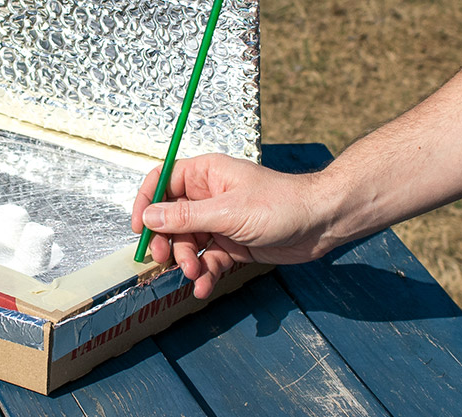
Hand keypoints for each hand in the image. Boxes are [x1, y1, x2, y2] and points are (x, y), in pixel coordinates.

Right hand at [131, 154, 337, 298]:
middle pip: (171, 218)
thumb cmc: (281, 204)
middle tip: (164, 260)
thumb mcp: (227, 212)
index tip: (140, 228)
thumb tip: (150, 216)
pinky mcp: (232, 243)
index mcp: (205, 174)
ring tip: (194, 273)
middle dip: (167, 241)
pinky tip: (203, 286)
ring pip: (188, 243)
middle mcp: (208, 196)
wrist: (321, 224)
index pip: (162, 181)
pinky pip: (208, 259)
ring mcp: (220, 221)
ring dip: (187, 261)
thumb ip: (185, 217)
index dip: (146, 202)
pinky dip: (204, 273)